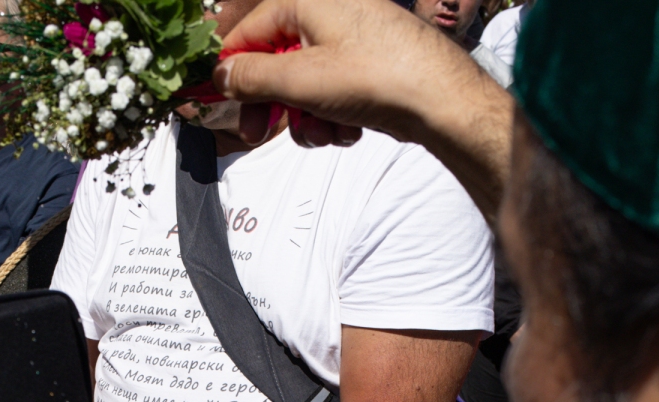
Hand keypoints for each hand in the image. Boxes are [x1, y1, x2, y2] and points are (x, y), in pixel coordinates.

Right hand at [210, 0, 512, 212]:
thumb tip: (220, 75)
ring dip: (307, 116)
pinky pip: (332, 92)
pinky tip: (350, 129)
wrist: (445, 101)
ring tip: (326, 131)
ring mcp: (352, 40)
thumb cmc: (379, 76)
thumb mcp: (299, 80)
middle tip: (257, 133)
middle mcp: (329, 12)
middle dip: (269, 102)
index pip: (247, 31)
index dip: (228, 69)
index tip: (214, 99)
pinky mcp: (369, 67)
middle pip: (275, 60)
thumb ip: (250, 77)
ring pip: (304, 83)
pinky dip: (334, 115)